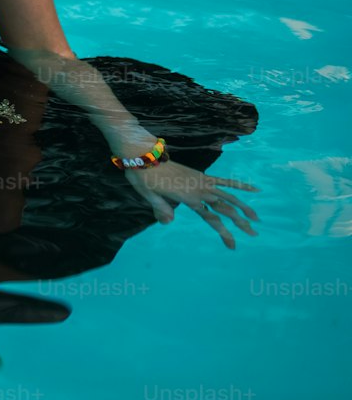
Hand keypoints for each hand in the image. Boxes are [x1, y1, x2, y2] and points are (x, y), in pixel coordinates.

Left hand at [121, 159, 259, 248]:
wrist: (145, 154)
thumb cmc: (144, 176)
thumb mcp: (148, 195)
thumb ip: (160, 208)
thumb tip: (168, 223)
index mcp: (188, 197)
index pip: (211, 217)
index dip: (223, 232)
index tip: (233, 245)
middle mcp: (199, 189)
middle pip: (224, 208)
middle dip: (239, 222)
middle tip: (254, 234)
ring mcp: (202, 181)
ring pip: (227, 195)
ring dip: (243, 206)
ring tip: (256, 217)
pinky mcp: (201, 175)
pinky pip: (222, 180)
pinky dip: (237, 185)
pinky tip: (252, 188)